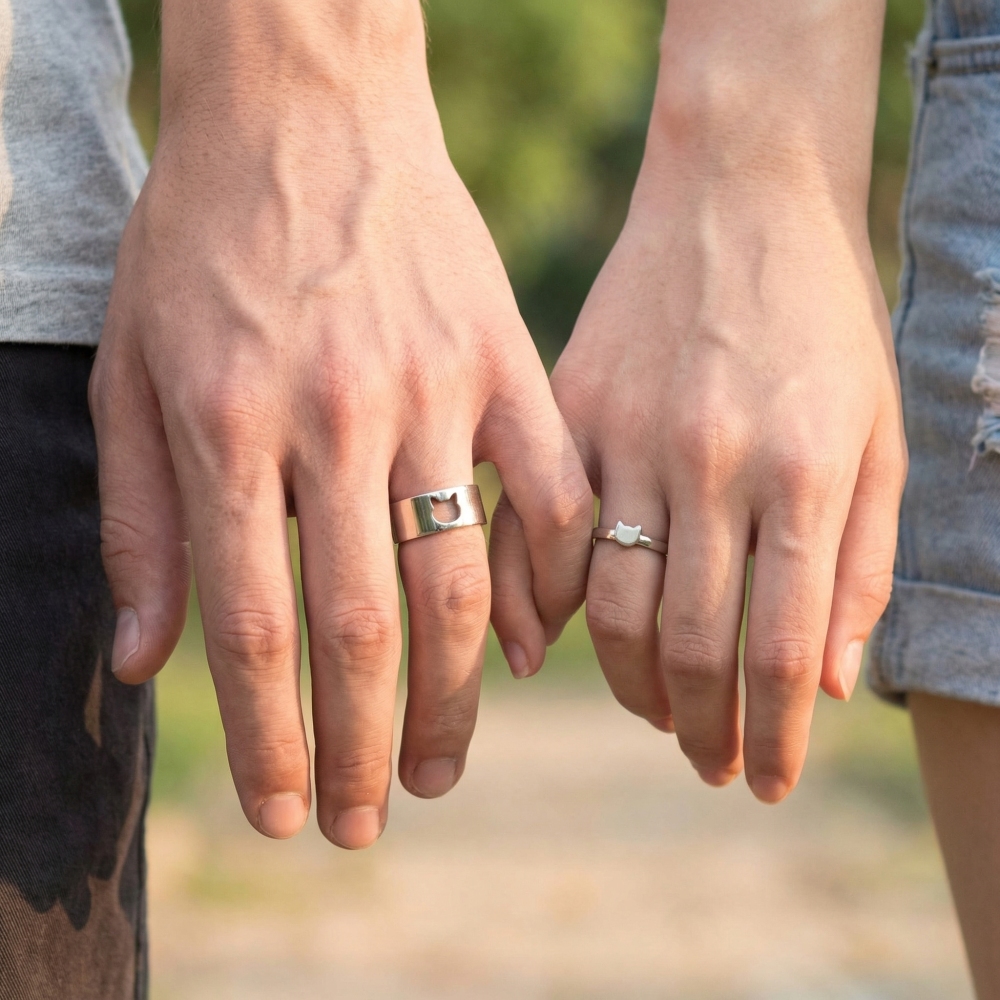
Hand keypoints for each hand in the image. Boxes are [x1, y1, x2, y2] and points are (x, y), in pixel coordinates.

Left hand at [90, 0, 591, 847]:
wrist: (304, 105)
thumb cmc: (205, 237)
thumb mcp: (131, 364)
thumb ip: (138, 518)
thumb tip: (143, 661)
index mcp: (229, 422)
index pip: (253, 625)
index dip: (270, 739)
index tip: (288, 811)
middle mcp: (336, 417)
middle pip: (361, 626)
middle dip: (365, 747)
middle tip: (371, 823)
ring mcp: (433, 386)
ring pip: (457, 577)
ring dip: (453, 695)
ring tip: (443, 768)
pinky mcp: (504, 357)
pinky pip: (548, 487)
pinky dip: (548, 577)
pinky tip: (529, 648)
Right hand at [552, 0, 904, 801]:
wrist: (736, 197)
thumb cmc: (824, 320)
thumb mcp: (881, 432)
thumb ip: (863, 563)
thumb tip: (832, 687)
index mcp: (802, 468)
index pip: (784, 648)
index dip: (774, 735)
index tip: (763, 783)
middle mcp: (708, 462)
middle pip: (688, 644)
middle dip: (701, 728)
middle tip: (710, 762)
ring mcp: (627, 436)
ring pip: (610, 606)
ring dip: (630, 683)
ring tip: (656, 711)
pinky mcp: (569, 412)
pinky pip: (538, 535)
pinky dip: (539, 608)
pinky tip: (555, 649)